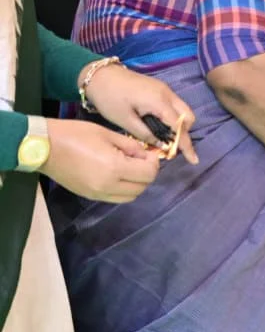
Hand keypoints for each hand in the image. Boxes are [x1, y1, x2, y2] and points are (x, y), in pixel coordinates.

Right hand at [41, 118, 160, 202]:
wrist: (44, 146)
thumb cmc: (76, 134)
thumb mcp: (108, 134)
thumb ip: (131, 146)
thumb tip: (146, 154)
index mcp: (114, 168)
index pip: (148, 174)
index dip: (154, 163)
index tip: (149, 153)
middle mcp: (108, 186)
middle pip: (141, 188)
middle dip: (147, 174)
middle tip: (141, 159)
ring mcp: (97, 194)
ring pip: (130, 197)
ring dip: (136, 184)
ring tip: (130, 167)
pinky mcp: (88, 196)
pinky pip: (115, 198)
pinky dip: (123, 189)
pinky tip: (118, 174)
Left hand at [82, 63, 198, 164]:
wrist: (100, 75)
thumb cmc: (110, 98)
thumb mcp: (124, 120)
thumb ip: (145, 134)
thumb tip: (162, 146)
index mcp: (159, 101)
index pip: (179, 126)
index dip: (185, 144)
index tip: (192, 159)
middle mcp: (167, 94)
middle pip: (188, 116)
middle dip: (184, 133)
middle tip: (171, 147)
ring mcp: (165, 90)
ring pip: (183, 110)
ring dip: (179, 126)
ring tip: (164, 139)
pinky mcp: (160, 89)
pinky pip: (174, 105)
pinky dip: (172, 118)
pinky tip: (159, 126)